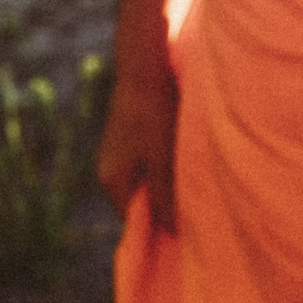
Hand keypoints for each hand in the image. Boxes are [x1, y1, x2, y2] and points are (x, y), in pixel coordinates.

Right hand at [96, 63, 178, 231]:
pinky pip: (146, 165)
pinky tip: (181, 157)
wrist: (144, 69)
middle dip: (165, 204)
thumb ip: (165, 199)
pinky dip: (163, 166)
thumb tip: (170, 232)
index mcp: (112, 182)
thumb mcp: (163, 163)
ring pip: (146, 182)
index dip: (162, 226)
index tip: (189, 226)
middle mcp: (107, 170)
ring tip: (190, 179)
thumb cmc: (155, 117)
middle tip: (195, 204)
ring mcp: (116, 153)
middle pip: (141, 202)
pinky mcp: (127, 138)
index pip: (137, 221)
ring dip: (166, 184)